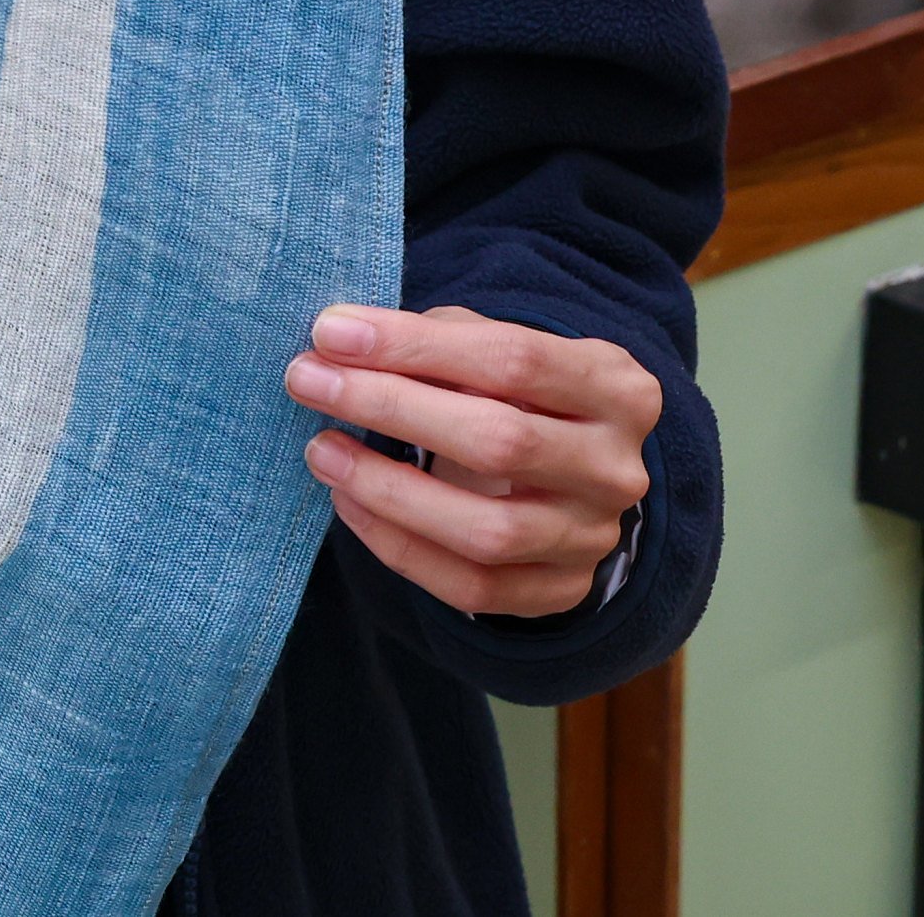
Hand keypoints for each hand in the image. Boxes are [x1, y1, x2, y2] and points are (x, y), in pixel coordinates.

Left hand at [286, 304, 659, 620]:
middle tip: (307, 381)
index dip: (413, 346)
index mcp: (615, 387)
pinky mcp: (561, 591)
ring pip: (487, 531)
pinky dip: (398, 546)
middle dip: (389, 407)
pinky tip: (349, 502)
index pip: (513, 358)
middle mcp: (616, 467)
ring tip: (320, 451)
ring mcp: (594, 538)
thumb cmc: (516, 393)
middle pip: (501, 441)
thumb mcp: (494, 347)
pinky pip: (472, 586)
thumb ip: (434, 340)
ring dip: (388, 489)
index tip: (329, 332)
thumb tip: (341, 342)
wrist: (571, 472)